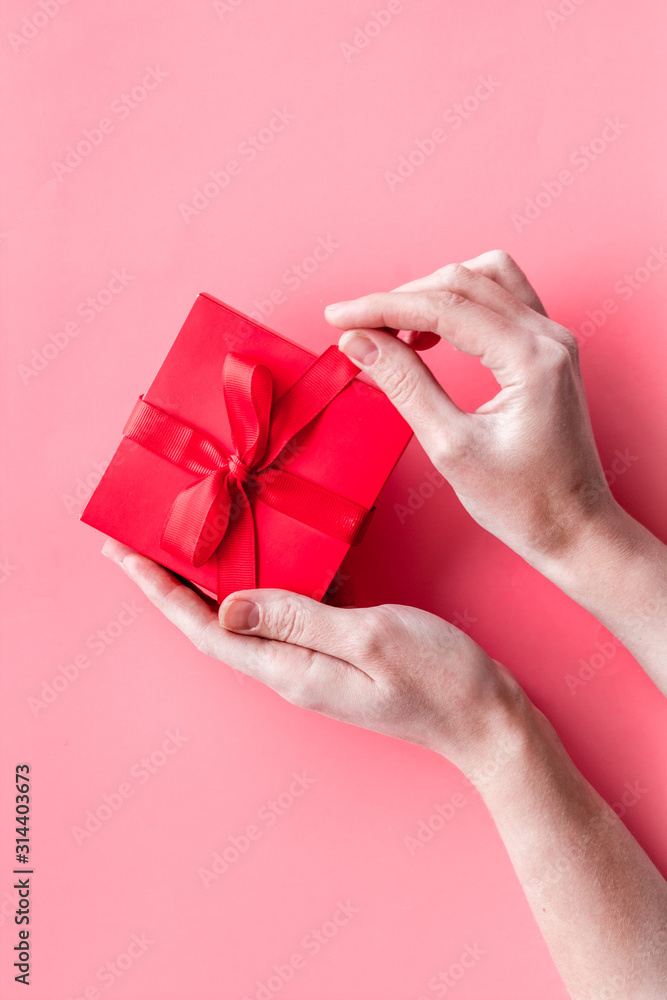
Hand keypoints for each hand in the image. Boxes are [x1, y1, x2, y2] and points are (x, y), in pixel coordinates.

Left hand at [101, 538, 525, 776]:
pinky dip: (267, 580)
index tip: (120, 553)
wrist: (490, 721)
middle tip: (143, 535)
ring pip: (246, 614)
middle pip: (213, 623)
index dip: (158, 591)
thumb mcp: (370, 639)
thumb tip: (224, 607)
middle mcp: (290, 668)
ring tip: (192, 537)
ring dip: (215, 578)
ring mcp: (313, 662)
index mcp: (289, 667)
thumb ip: (296, 618)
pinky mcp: (337, 651)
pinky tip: (271, 548)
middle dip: (173, 582)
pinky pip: (286, 610)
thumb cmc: (440, 678)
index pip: (203, 629)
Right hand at [325, 249, 619, 566]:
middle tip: (356, 328)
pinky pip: (501, 299)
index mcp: (532, 359)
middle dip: (402, 299)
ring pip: (484, 279)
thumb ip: (405, 385)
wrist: (573, 528)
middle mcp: (549, 336)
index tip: (338, 317)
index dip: (383, 307)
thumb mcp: (451, 448)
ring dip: (433, 294)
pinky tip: (429, 334)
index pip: (446, 307)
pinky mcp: (548, 350)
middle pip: (463, 282)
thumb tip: (359, 343)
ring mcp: (553, 339)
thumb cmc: (523, 501)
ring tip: (394, 332)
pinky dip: (460, 304)